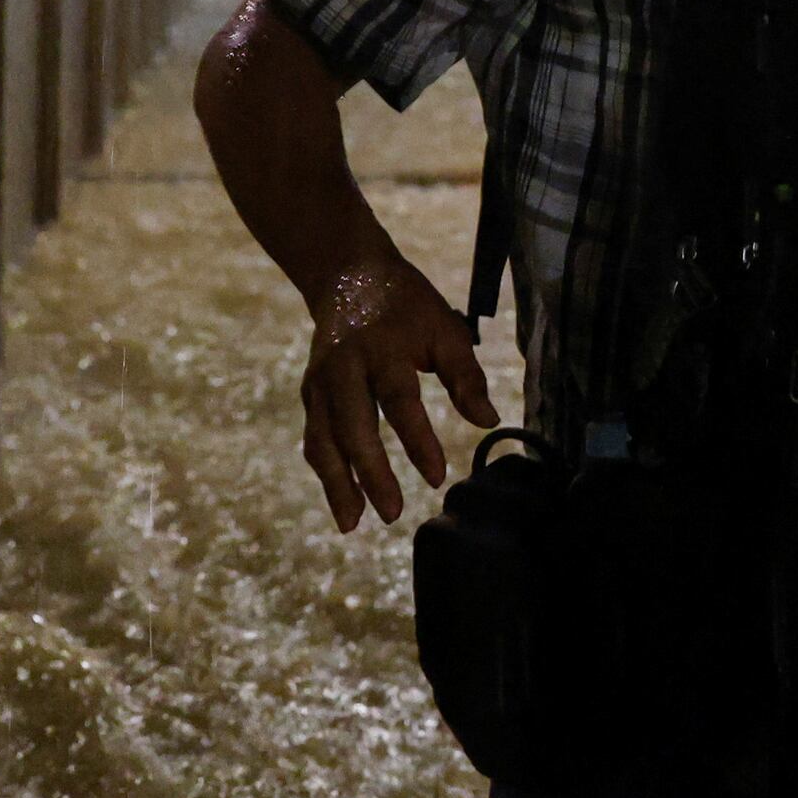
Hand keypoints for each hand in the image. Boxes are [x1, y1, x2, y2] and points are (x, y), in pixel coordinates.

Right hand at [299, 252, 496, 531]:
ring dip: (337, 483)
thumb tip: (487, 422)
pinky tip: (345, 505)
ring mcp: (320, 382)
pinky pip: (315, 438)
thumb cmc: (407, 306)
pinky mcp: (309, 394)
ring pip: (323, 438)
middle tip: (393, 513)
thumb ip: (466, 376)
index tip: (437, 477)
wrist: (346, 273)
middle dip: (369, 472)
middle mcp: (343, 367)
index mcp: (381, 347)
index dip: (417, 440)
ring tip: (354, 525)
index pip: (399, 399)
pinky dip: (327, 472)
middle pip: (352, 425)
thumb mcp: (444, 328)